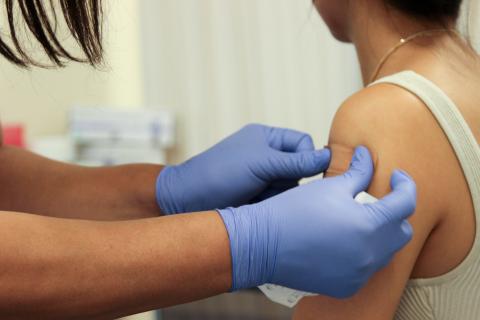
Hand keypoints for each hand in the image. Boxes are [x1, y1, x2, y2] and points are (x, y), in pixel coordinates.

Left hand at [156, 124, 329, 213]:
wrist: (187, 200)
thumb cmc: (221, 174)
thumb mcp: (261, 163)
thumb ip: (295, 162)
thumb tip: (328, 157)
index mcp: (266, 138)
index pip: (303, 143)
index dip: (307, 157)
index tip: (301, 172)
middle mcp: (267, 156)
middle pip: (300, 167)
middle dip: (291, 179)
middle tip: (274, 187)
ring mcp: (263, 178)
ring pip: (292, 187)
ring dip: (283, 195)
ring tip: (261, 199)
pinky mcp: (259, 197)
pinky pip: (280, 201)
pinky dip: (275, 206)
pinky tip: (260, 208)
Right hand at [218, 146, 415, 297]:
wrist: (262, 243)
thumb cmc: (293, 211)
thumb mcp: (330, 186)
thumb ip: (359, 172)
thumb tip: (367, 156)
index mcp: (369, 226)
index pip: (405, 203)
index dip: (405, 185)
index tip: (397, 176)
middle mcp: (370, 255)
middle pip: (401, 232)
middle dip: (394, 213)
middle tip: (375, 200)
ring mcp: (359, 275)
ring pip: (385, 252)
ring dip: (380, 234)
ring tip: (357, 221)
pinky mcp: (346, 286)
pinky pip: (367, 269)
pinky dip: (363, 254)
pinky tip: (343, 242)